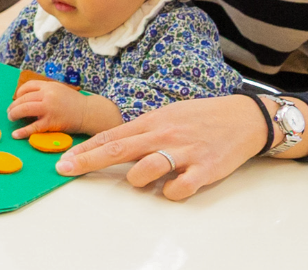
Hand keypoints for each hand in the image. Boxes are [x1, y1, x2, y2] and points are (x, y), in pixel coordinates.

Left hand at [8, 81, 122, 137]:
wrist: (89, 113)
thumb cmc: (74, 103)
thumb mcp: (60, 91)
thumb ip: (46, 92)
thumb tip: (27, 98)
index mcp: (49, 86)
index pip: (28, 86)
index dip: (19, 93)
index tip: (17, 99)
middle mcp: (48, 95)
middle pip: (24, 98)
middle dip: (14, 106)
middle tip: (10, 112)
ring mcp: (49, 108)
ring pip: (25, 109)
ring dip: (14, 114)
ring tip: (11, 118)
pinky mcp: (51, 122)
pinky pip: (33, 127)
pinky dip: (23, 131)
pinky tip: (16, 135)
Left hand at [54, 94, 268, 200]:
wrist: (244, 117)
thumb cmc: (201, 118)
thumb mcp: (167, 116)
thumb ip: (141, 131)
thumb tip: (110, 146)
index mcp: (153, 121)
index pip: (111, 137)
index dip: (85, 150)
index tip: (64, 161)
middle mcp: (164, 135)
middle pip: (118, 150)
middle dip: (88, 162)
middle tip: (66, 170)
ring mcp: (183, 152)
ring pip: (144, 171)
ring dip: (138, 180)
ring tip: (148, 177)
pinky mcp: (204, 170)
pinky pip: (178, 189)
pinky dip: (171, 192)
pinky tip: (176, 186)